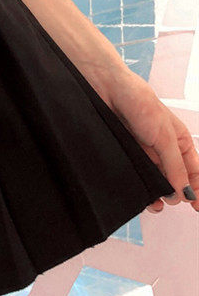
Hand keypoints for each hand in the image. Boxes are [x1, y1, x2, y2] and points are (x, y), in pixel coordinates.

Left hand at [102, 69, 198, 213]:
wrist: (106, 89)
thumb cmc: (140, 103)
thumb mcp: (164, 137)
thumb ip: (175, 165)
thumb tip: (184, 192)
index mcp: (179, 141)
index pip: (194, 171)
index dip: (197, 189)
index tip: (196, 207)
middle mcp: (162, 149)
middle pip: (173, 179)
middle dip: (175, 194)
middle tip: (169, 201)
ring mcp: (142, 152)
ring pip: (153, 180)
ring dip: (155, 194)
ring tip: (154, 204)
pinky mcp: (124, 153)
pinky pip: (133, 174)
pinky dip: (137, 186)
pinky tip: (138, 195)